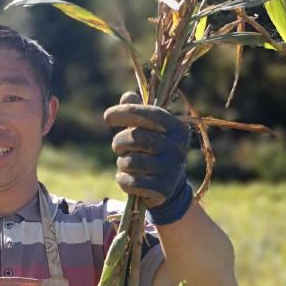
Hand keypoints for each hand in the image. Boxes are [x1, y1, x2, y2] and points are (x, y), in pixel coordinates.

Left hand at [105, 91, 192, 224]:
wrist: (167, 187)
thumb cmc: (153, 151)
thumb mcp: (148, 129)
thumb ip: (137, 112)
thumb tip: (127, 96)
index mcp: (177, 127)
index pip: (149, 114)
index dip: (125, 113)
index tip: (107, 117)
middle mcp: (178, 147)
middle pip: (136, 138)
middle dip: (119, 142)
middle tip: (118, 146)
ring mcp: (172, 169)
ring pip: (130, 161)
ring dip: (122, 163)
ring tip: (127, 164)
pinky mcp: (163, 189)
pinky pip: (130, 182)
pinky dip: (122, 180)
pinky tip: (127, 179)